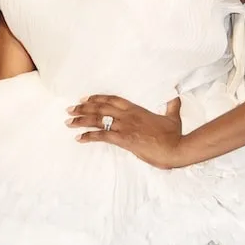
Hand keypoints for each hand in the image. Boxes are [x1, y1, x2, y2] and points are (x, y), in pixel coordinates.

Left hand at [67, 94, 186, 168]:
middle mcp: (128, 116)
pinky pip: (102, 136)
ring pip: (98, 120)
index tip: (85, 98)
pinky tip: (79, 138)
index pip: (113, 99)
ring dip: (81, 120)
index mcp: (137, 109)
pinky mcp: (124, 139)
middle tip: (70, 109)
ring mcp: (125, 127)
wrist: (175, 147)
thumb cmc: (174, 134)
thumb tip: (175, 97)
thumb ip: (172, 106)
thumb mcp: (173, 117)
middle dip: (84, 107)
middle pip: (101, 108)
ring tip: (69, 121)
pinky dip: (89, 136)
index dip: (98, 98)